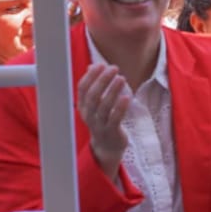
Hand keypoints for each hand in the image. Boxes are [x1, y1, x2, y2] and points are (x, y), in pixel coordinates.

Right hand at [77, 61, 132, 176]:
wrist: (108, 146)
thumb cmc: (103, 120)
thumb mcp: (95, 104)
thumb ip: (94, 86)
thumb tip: (92, 66)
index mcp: (83, 106)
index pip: (83, 88)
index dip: (91, 76)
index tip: (101, 65)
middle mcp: (89, 115)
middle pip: (93, 96)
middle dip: (103, 80)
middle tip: (114, 68)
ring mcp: (100, 125)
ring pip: (104, 106)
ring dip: (113, 91)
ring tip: (122, 78)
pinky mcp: (112, 132)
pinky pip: (115, 118)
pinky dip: (121, 107)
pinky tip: (127, 97)